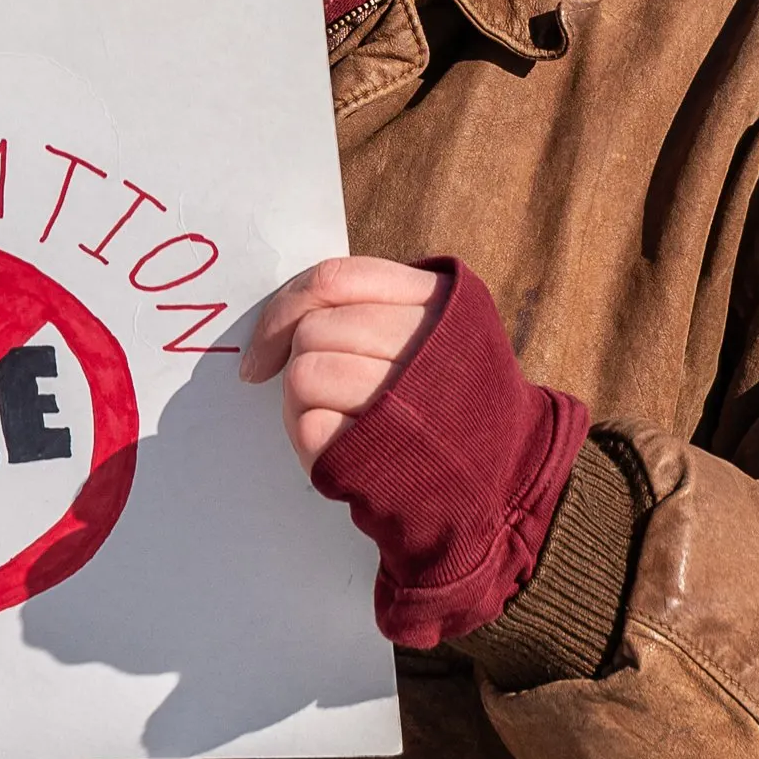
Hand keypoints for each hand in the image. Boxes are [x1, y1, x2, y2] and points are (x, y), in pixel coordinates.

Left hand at [239, 257, 443, 470]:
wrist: (491, 479)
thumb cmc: (446, 400)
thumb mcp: (433, 329)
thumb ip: (372, 304)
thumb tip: (285, 314)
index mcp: (438, 303)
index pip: (336, 279)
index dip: (288, 304)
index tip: (268, 344)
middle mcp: (429, 347)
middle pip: (313, 330)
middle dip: (302, 360)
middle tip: (326, 390)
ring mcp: (408, 401)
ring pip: (305, 375)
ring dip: (302, 402)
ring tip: (337, 417)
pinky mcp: (382, 453)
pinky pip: (310, 427)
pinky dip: (312, 439)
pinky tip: (342, 448)